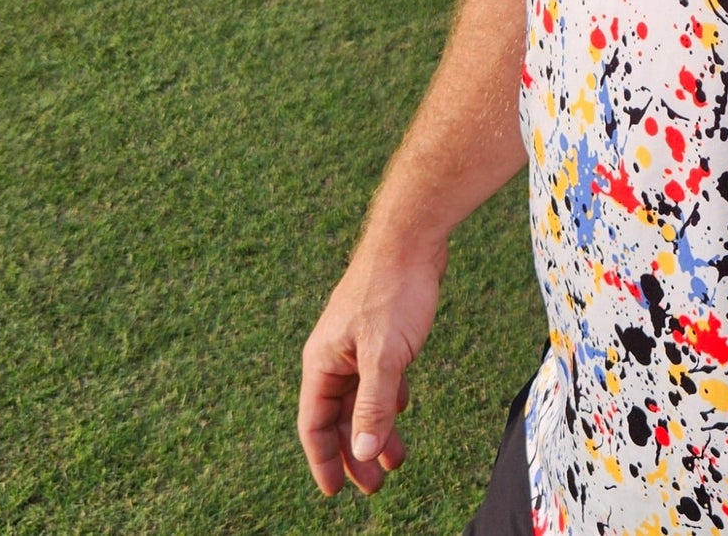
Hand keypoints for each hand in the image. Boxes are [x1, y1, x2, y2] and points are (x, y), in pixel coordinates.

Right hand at [297, 236, 446, 496]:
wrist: (413, 236)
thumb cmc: (393, 290)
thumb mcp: (385, 355)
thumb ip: (375, 405)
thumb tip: (363, 454)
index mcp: (322, 362)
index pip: (314, 425)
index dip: (324, 460)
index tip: (336, 492)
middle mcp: (334, 355)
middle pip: (339, 416)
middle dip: (355, 452)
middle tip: (376, 485)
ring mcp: (357, 342)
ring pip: (362, 398)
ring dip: (377, 428)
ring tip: (397, 458)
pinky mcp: (380, 330)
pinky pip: (379, 376)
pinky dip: (389, 398)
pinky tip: (404, 407)